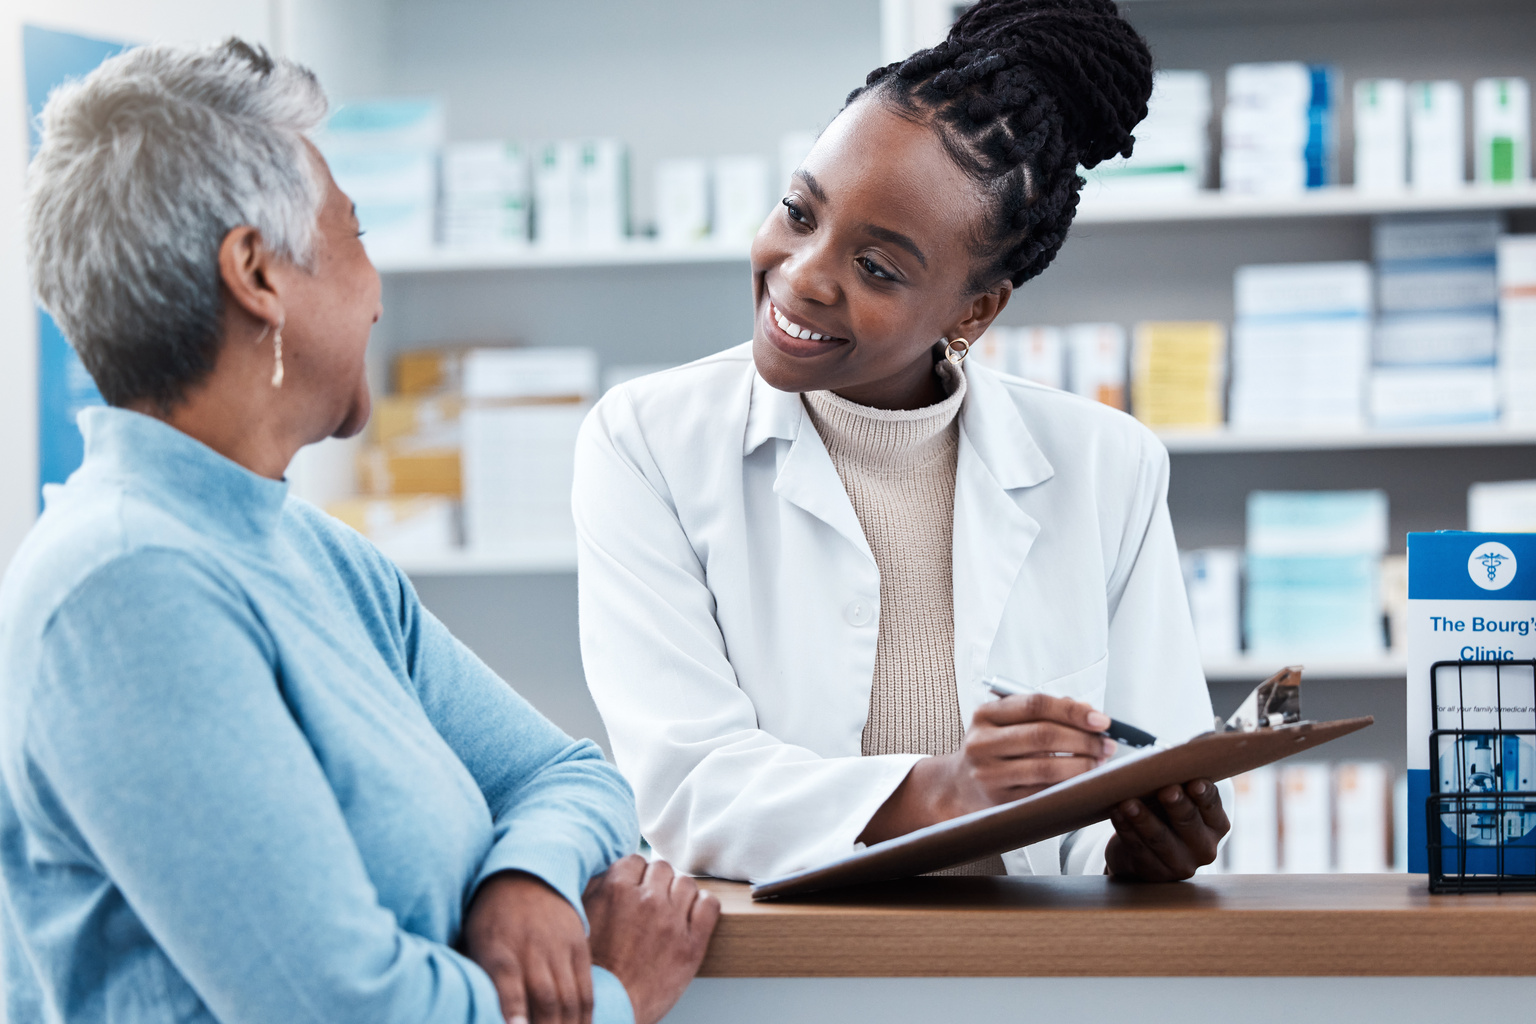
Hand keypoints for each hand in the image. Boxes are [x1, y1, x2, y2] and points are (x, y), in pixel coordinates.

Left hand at [462, 871, 592, 1023]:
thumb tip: (467, 1009)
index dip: (513, 1008)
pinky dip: (584, 1016)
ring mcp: (559, 947)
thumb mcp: (473, 938)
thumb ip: (475, 973)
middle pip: (545, 996)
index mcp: (498, 946)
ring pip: (569, 997)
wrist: (527, 872)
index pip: (506, 980)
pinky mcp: (579, 946)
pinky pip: (586, 988)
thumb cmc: (490, 915)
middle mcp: (531, 947)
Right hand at [584, 855, 719, 1023]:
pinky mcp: (693, 944)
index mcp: (616, 890)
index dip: (636, 875)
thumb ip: (597, 889)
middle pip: (663, 868)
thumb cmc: (592, 970)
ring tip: (671, 911)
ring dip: (679, 893)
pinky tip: (692, 916)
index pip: (636, 860)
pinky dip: (703, 906)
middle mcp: (647, 900)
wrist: (609, 1009)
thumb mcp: (581, 921)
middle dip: (657, 883)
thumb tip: (611, 870)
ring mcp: (672, 921)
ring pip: (687, 883)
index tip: (636, 888)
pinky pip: (709, 905)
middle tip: (652, 902)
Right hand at [860, 692, 1114, 843]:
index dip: (1072, 711)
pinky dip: (1068, 787)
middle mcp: (982, 743)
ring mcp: (988, 774)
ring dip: (1082, 765)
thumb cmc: (992, 749)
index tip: (1101, 719)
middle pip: (1043, 735)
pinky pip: (1042, 793)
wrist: (958, 787)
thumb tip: (1086, 710)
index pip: (1035, 704)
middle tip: (1106, 744)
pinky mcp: (999, 801)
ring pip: (1046, 768)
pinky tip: (1082, 781)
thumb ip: (1043, 712)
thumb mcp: (1006, 722)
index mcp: (985, 714)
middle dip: (1084, 740)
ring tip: (1099, 763)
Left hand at [1105, 778, 1229, 880]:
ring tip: (1128, 802)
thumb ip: (1180, 783)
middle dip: (1176, 805)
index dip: (1204, 794)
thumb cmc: (1164, 814)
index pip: (1212, 806)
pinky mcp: (1153, 872)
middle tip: (1166, 790)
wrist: (1144, 851)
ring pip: (1159, 838)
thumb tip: (1170, 756)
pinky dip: (1125, 829)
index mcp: (1216, 824)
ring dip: (1143, 818)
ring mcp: (1180, 864)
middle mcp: (1204, 848)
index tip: (1194, 782)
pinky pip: (1137, 848)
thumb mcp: (1178, 801)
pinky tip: (1116, 813)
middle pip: (1188, 822)